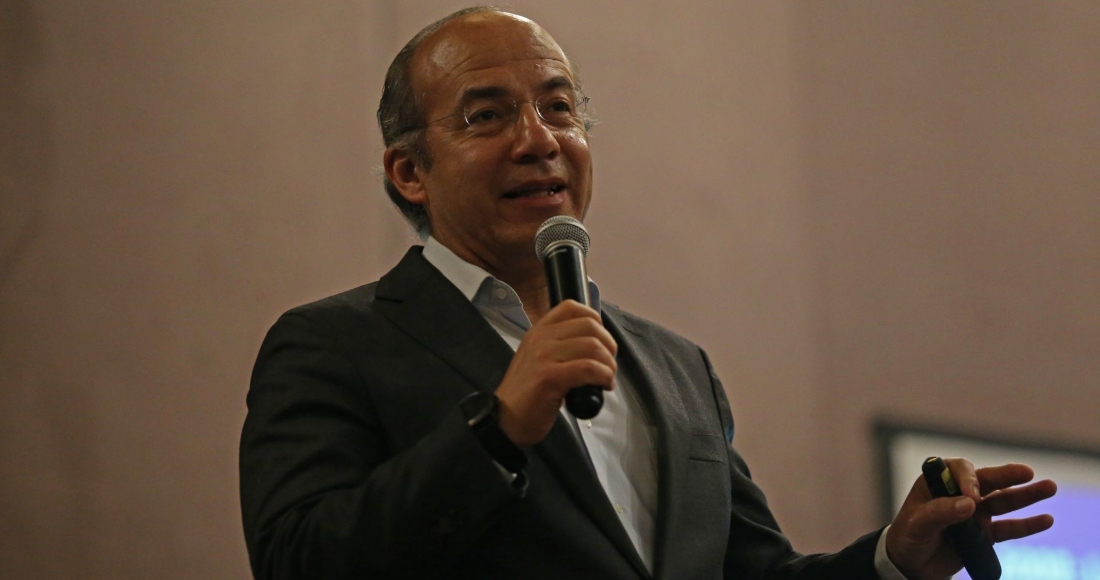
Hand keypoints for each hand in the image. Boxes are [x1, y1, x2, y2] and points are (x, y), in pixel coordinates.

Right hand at [495, 300, 616, 446]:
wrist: (506, 419)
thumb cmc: (528, 393)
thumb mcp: (540, 359)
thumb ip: (560, 347)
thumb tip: (595, 346)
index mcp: (539, 330)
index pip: (572, 307)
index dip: (596, 320)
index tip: (601, 341)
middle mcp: (541, 338)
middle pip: (590, 326)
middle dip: (609, 345)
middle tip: (609, 365)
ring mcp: (544, 356)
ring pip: (593, 346)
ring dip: (609, 364)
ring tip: (607, 378)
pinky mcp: (549, 377)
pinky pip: (588, 368)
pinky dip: (604, 376)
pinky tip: (604, 385)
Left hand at [885, 458, 1056, 579]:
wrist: (910, 565)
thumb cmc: (907, 538)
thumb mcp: (917, 524)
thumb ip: (941, 513)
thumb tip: (970, 503)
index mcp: (937, 484)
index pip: (958, 470)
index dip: (968, 479)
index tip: (972, 496)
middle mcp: (959, 494)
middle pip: (987, 480)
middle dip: (1008, 475)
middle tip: (1027, 472)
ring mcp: (974, 513)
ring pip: (1004, 501)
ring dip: (1026, 495)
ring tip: (1049, 487)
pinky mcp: (984, 534)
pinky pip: (1009, 528)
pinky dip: (1027, 524)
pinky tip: (1046, 519)